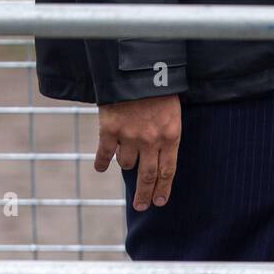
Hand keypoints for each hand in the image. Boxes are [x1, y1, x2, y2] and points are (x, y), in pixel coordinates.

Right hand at [94, 94, 181, 210]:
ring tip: (126, 163)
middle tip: (141, 206)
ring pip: (127, 164)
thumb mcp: (172, 109)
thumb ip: (167, 132)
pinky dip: (102, 163)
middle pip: (148, 176)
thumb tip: (160, 154)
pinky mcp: (110, 130)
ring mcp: (130, 136)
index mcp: (171, 135)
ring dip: (127, 165)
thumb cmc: (159, 85)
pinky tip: (101, 168)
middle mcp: (151, 140)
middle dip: (145, 194)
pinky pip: (104, 154)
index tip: (159, 201)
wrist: (136, 67)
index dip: (163, 188)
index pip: (168, 170)